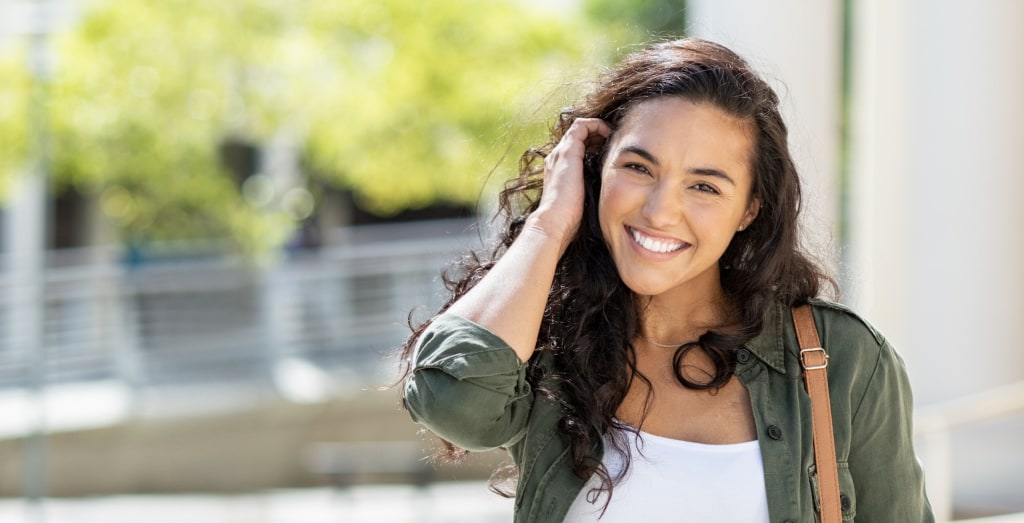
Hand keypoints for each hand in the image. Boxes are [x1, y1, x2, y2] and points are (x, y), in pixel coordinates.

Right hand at [529, 118, 610, 252]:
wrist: (554, 221)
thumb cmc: (569, 219)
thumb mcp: (582, 200)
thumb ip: (591, 191)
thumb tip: (610, 196)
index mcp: (559, 170)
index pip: (576, 148)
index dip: (593, 145)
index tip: (609, 151)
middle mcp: (557, 158)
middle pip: (577, 136)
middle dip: (596, 135)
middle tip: (613, 141)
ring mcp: (560, 153)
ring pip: (580, 128)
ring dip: (597, 128)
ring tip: (612, 135)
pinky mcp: (568, 151)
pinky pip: (582, 126)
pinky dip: (596, 125)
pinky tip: (609, 134)